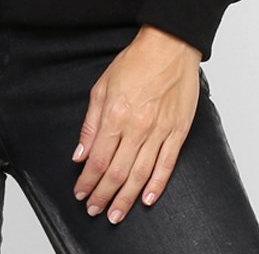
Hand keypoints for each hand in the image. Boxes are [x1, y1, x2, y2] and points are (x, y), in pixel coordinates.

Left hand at [69, 25, 203, 224]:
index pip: (98, 159)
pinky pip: (167, 164)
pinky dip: (157, 185)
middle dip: (103, 195)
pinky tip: (147, 199)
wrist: (170, 46)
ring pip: (140, 174)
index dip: (88, 181)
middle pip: (117, 172)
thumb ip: (91, 124)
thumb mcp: (102, 86)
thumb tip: (81, 154)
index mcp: (116, 114)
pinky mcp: (178, 131)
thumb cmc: (136, 62)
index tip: (81, 193)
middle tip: (94, 210)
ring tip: (116, 213)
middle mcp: (137, 126)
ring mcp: (160, 130)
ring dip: (126, 198)